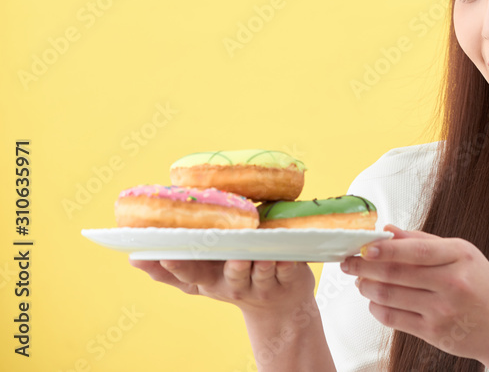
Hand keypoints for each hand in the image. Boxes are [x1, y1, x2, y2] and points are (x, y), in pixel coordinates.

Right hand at [129, 258, 315, 317]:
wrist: (279, 303)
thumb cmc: (232, 278)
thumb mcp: (201, 278)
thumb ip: (169, 270)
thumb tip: (131, 256)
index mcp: (210, 281)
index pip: (192, 276)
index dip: (178, 268)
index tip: (165, 254)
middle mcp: (235, 285)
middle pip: (231, 277)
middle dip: (230, 269)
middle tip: (229, 257)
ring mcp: (262, 284)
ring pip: (260, 274)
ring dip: (259, 266)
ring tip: (259, 255)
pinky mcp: (287, 280)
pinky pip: (287, 271)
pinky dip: (286, 264)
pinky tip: (285, 255)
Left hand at [339, 224, 488, 366]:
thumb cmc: (483, 287)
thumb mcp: (463, 255)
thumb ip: (425, 242)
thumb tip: (388, 231)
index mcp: (460, 256)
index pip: (414, 251)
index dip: (384, 249)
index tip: (363, 246)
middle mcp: (453, 283)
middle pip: (396, 273)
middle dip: (365, 267)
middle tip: (348, 263)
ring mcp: (443, 310)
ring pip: (390, 296)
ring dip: (367, 288)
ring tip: (360, 281)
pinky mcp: (434, 332)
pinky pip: (394, 318)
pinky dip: (377, 307)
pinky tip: (374, 300)